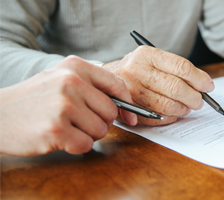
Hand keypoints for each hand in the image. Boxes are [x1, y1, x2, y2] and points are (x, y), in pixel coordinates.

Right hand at [0, 56, 136, 155]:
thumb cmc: (33, 100)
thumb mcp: (59, 79)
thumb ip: (90, 86)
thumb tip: (125, 107)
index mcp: (75, 67)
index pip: (117, 84)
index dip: (127, 104)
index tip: (130, 117)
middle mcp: (71, 82)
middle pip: (111, 112)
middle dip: (100, 122)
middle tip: (78, 122)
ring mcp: (64, 106)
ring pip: (101, 130)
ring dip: (87, 135)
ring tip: (65, 127)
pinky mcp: (57, 130)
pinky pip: (87, 145)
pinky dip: (76, 146)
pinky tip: (59, 138)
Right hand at [103, 46, 213, 125]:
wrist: (104, 79)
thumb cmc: (136, 69)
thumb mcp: (152, 60)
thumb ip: (175, 69)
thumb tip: (204, 85)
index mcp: (147, 55)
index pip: (181, 67)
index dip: (199, 79)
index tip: (208, 86)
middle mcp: (137, 70)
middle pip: (176, 87)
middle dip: (194, 97)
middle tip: (199, 101)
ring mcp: (131, 90)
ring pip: (167, 105)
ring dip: (183, 109)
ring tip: (187, 107)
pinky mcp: (128, 108)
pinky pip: (156, 117)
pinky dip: (170, 118)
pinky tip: (173, 114)